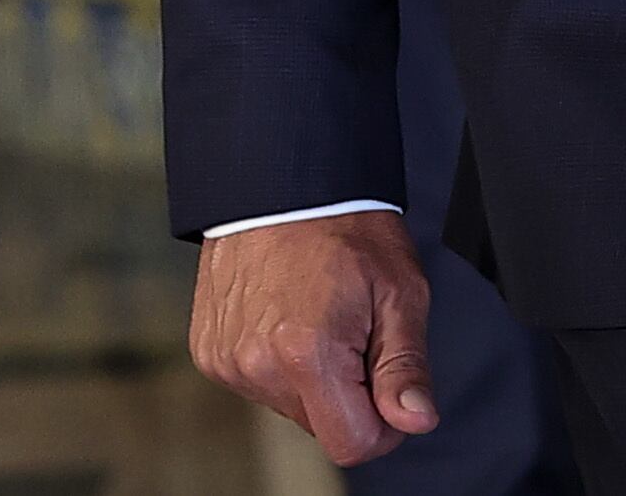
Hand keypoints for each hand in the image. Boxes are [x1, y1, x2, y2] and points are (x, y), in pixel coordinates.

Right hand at [191, 209, 437, 463]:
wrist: (283, 181)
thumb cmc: (344, 226)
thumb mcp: (400, 291)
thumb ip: (405, 366)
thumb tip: (415, 420)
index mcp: (307, 353)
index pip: (352, 445)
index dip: (385, 425)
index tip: (389, 385)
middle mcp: (257, 363)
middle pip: (321, 426)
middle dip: (348, 392)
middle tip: (355, 329)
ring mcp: (227, 359)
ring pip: (289, 405)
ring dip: (311, 375)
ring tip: (318, 313)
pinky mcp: (209, 351)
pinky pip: (257, 381)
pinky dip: (278, 360)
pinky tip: (287, 314)